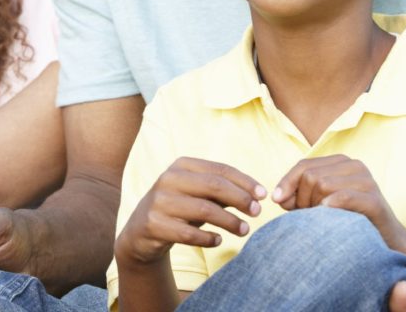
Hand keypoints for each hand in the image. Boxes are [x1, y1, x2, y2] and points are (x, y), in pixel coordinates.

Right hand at [115, 157, 264, 266]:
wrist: (141, 231)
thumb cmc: (179, 208)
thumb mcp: (198, 194)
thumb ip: (223, 191)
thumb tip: (257, 195)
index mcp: (182, 165)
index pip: (220, 169)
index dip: (245, 182)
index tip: (263, 195)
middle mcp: (168, 179)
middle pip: (213, 186)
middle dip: (240, 199)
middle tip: (257, 212)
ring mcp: (159, 201)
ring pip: (204, 210)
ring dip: (229, 221)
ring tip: (244, 230)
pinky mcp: (154, 224)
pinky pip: (189, 233)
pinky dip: (208, 238)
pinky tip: (219, 240)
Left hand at [271, 155, 394, 233]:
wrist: (385, 240)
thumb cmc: (347, 220)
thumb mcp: (318, 203)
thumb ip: (297, 196)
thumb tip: (277, 196)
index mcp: (341, 162)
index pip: (304, 165)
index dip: (287, 182)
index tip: (277, 200)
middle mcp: (355, 166)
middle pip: (310, 176)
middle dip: (302, 198)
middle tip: (308, 217)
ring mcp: (366, 181)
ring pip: (322, 184)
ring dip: (314, 206)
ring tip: (320, 220)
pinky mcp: (374, 200)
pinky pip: (343, 197)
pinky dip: (330, 205)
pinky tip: (326, 214)